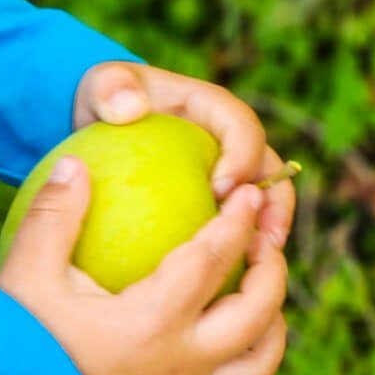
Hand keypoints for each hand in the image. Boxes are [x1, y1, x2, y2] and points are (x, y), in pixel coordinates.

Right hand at [0, 156, 287, 374]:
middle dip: (271, 268)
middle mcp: (183, 360)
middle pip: (258, 312)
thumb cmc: (16, 348)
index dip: (238, 223)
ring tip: (263, 287)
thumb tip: (75, 164)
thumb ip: (55, 217)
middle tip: (265, 237)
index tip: (250, 196)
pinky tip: (236, 327)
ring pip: (261, 360)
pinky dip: (252, 353)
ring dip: (274, 320)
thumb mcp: (27, 278)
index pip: (213, 262)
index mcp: (153, 323)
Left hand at [73, 61, 294, 249]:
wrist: (105, 129)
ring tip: (258, 266)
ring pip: (266, 206)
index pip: (243, 128)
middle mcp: (236, 143)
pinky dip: (238, 257)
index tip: (217, 190)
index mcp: (217, 110)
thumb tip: (129, 108)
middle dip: (275, 205)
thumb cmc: (105, 104)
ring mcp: (234, 176)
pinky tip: (224, 289)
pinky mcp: (225, 205)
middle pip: (271, 171)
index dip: (242, 158)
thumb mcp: (100, 86)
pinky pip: (238, 231)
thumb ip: (110, 87)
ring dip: (268, 235)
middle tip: (264, 240)